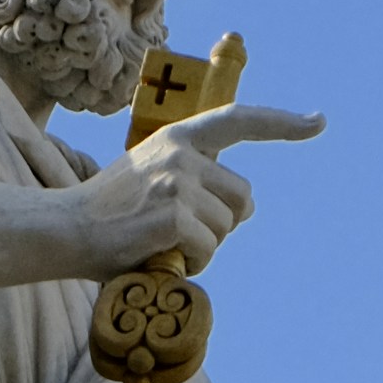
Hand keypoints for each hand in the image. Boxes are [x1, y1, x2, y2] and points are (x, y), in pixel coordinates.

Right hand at [68, 100, 323, 277]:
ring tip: (164, 244)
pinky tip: (161, 257)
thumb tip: (242, 204)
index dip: (282, 123)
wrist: (64, 230)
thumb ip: (192, 175)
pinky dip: (192, 262)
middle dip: (223, 223)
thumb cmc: (109, 213)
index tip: (317, 122)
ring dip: (205, 246)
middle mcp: (181, 153)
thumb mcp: (150, 174)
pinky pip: (208, 248)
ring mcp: (177, 182)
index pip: (239, 120)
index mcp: (177, 136)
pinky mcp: (173, 216)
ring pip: (227, 226)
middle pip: (242, 197)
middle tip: (182, 234)